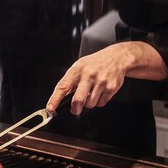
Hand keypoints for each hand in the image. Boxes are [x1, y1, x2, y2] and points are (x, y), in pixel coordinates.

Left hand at [46, 42, 167, 114]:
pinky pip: (101, 103)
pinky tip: (100, 91)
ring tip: (91, 92)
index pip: (63, 86)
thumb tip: (61, 98)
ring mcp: (100, 82)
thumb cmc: (95, 63)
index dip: (55, 99)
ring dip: (88, 103)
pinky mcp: (111, 88)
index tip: (50, 108)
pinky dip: (99, 101)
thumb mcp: (79, 66)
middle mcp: (88, 75)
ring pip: (90, 104)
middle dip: (75, 109)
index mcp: (77, 69)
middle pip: (78, 100)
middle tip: (74, 109)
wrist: (117, 58)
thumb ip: (71, 81)